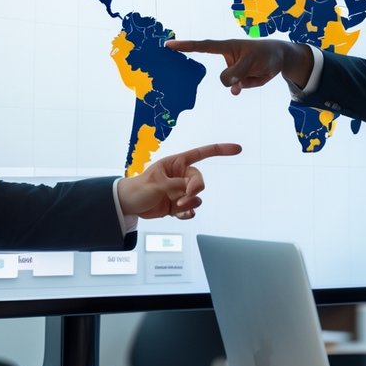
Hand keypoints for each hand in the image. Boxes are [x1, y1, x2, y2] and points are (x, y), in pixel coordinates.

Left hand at [117, 143, 241, 219]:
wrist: (128, 205)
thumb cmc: (139, 188)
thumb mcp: (157, 184)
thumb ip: (176, 185)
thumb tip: (192, 192)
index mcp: (176, 163)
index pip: (202, 153)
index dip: (220, 150)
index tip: (237, 149)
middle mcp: (181, 176)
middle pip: (199, 181)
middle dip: (195, 190)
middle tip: (184, 199)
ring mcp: (180, 191)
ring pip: (196, 197)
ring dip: (189, 204)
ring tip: (176, 207)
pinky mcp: (178, 205)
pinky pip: (190, 209)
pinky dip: (187, 213)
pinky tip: (179, 215)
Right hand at [165, 38, 313, 94]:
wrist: (279, 59)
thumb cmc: (266, 54)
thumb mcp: (254, 61)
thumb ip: (238, 72)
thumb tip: (226, 84)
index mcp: (227, 47)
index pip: (203, 47)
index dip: (186, 46)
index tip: (169, 45)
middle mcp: (226, 58)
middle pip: (223, 75)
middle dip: (236, 77)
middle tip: (252, 67)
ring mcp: (232, 70)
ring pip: (232, 84)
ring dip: (246, 81)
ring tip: (258, 69)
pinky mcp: (238, 81)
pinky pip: (238, 88)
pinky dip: (247, 86)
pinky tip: (254, 79)